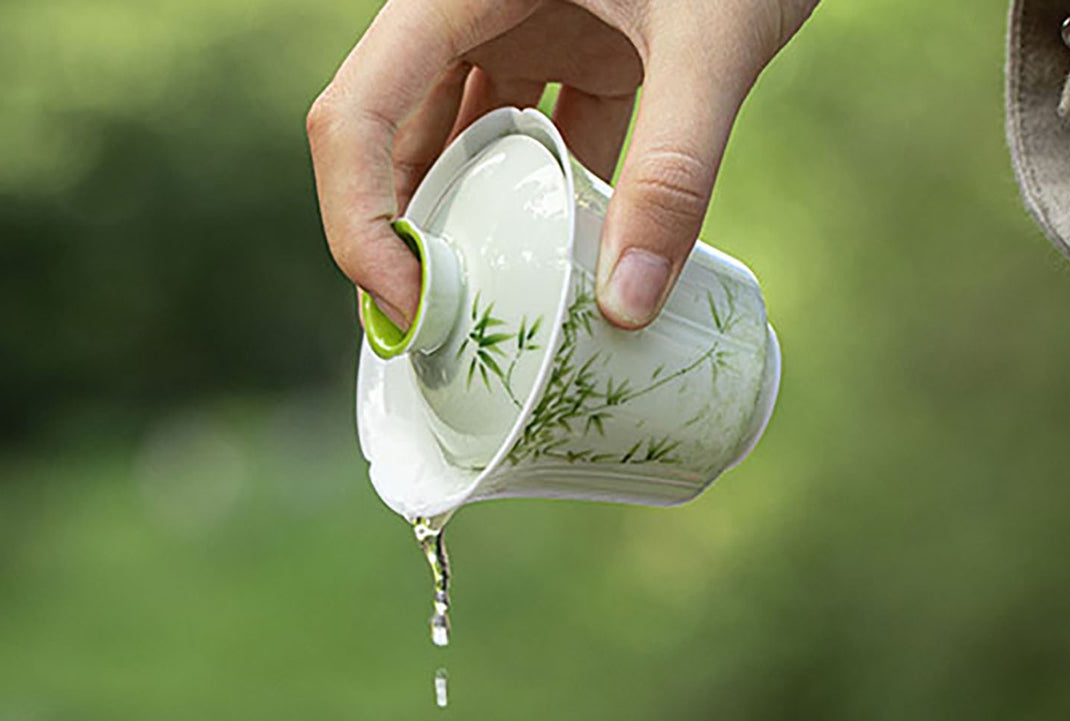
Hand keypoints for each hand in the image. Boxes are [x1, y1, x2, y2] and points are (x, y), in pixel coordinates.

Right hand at [307, 0, 819, 330]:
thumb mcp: (711, 40)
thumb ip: (673, 169)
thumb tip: (626, 309)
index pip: (357, 115)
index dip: (359, 222)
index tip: (410, 308)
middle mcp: (469, 9)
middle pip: (392, 141)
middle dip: (402, 244)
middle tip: (434, 339)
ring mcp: (519, 26)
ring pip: (458, 143)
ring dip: (468, 229)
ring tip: (489, 318)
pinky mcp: (572, 43)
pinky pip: (534, 137)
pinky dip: (545, 203)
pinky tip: (569, 267)